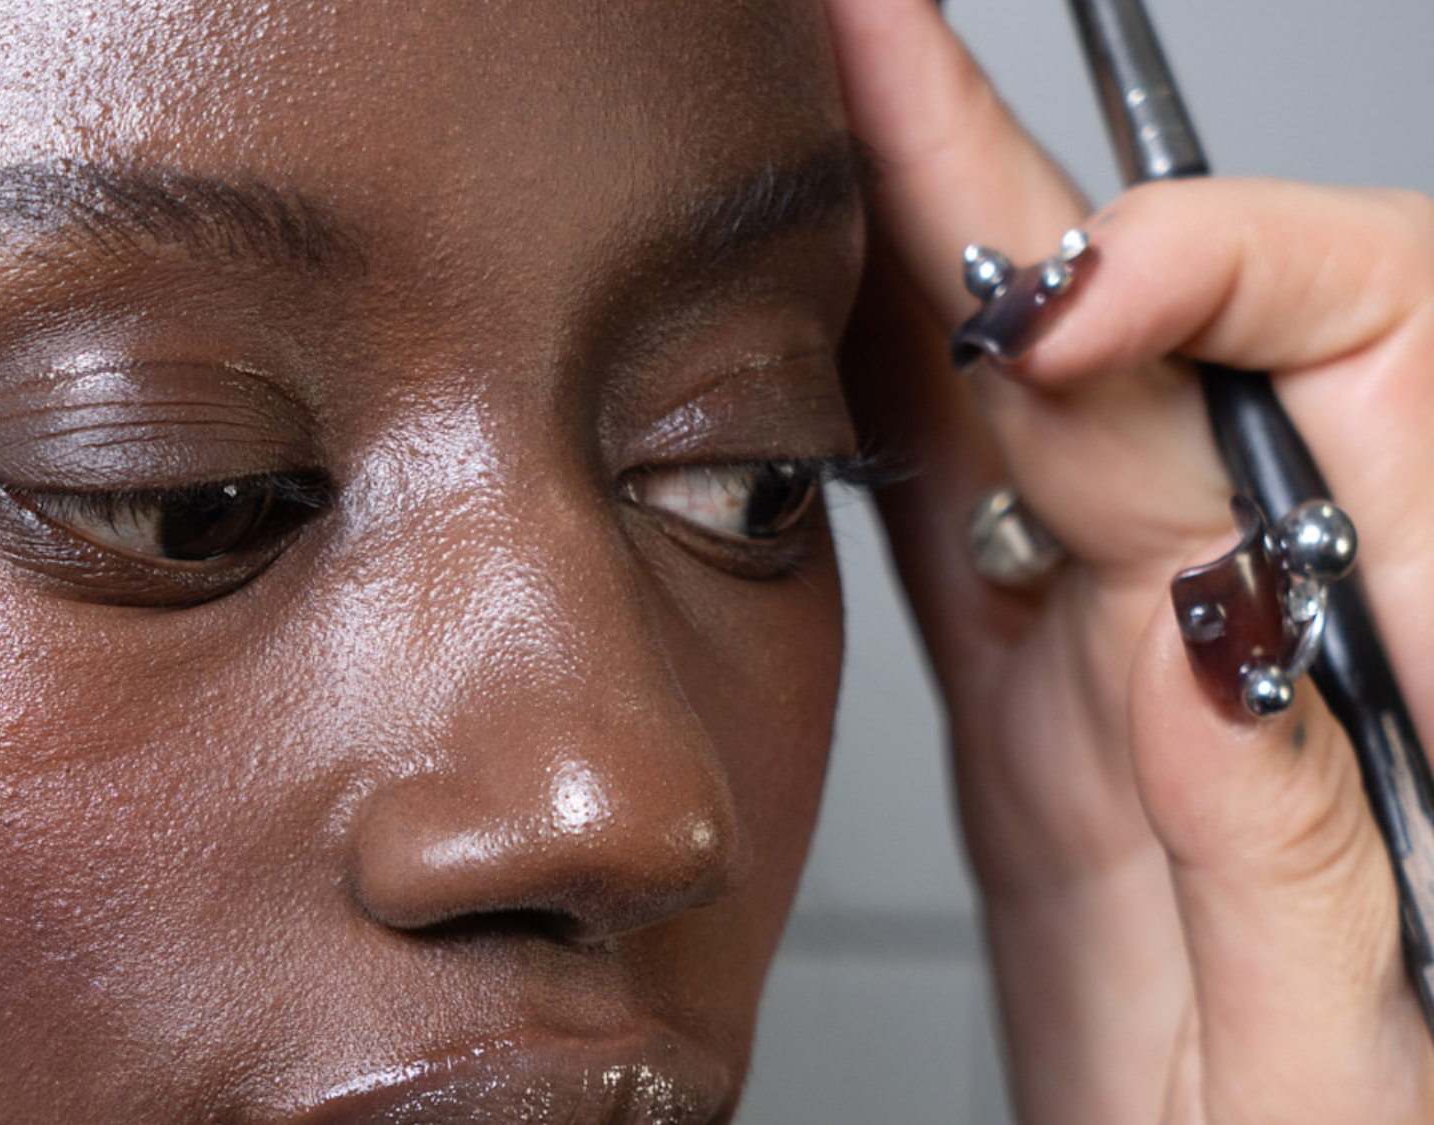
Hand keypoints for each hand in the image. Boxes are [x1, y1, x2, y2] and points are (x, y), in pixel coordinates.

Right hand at [820, 0, 1433, 1119]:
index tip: (1053, 309)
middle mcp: (1276, 633)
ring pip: (1033, 418)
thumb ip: (1279, 854)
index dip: (1207, 281)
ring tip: (835, 122)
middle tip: (872, 43)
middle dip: (1003, 185)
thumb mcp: (1332, 1076)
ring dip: (928, 261)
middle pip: (1157, 346)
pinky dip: (887, 418)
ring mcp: (1147, 667)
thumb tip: (1192, 641)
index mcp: (1418, 668)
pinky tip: (825, 326)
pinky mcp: (1050, 720)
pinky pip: (963, 530)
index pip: (1363, 351)